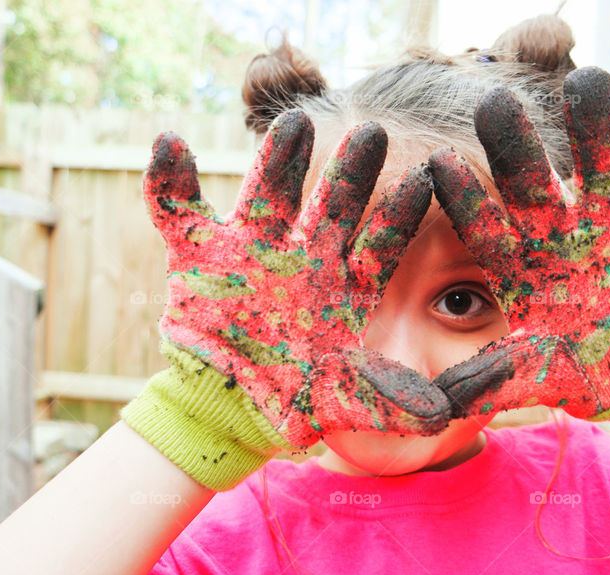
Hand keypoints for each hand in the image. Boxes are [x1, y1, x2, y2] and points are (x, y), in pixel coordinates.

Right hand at [123, 110, 451, 488]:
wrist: (230, 408)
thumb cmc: (296, 400)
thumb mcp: (347, 402)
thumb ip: (390, 401)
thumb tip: (442, 415)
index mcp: (344, 281)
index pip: (380, 241)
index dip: (401, 214)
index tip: (427, 181)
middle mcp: (302, 254)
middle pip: (331, 202)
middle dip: (350, 170)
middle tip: (371, 133)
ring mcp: (250, 247)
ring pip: (265, 191)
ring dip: (276, 159)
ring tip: (294, 122)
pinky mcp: (197, 253)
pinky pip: (177, 210)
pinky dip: (168, 180)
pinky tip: (168, 144)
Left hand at [430, 66, 609, 458]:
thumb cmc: (589, 370)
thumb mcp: (543, 378)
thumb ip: (495, 382)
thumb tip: (438, 405)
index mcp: (526, 262)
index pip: (486, 227)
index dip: (464, 201)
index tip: (436, 167)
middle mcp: (567, 228)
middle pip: (535, 180)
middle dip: (514, 146)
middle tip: (493, 105)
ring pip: (608, 160)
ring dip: (598, 124)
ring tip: (589, 82)